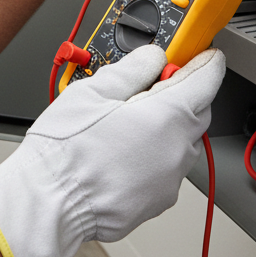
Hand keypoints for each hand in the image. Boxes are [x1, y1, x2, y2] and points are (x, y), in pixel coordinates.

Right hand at [0, 46, 224, 256]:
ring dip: (168, 126)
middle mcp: (176, 150)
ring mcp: (169, 180)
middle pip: (197, 112)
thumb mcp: (94, 90)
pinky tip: (123, 150)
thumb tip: (153, 57)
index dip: (205, 63)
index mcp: (166, 116)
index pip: (206, 81)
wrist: (49, 202)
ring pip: (182, 142)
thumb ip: (132, 68)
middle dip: (184, 93)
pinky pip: (167, 168)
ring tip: (128, 120)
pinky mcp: (157, 201)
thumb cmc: (66, 149)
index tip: (202, 54)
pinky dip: (155, 154)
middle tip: (154, 81)